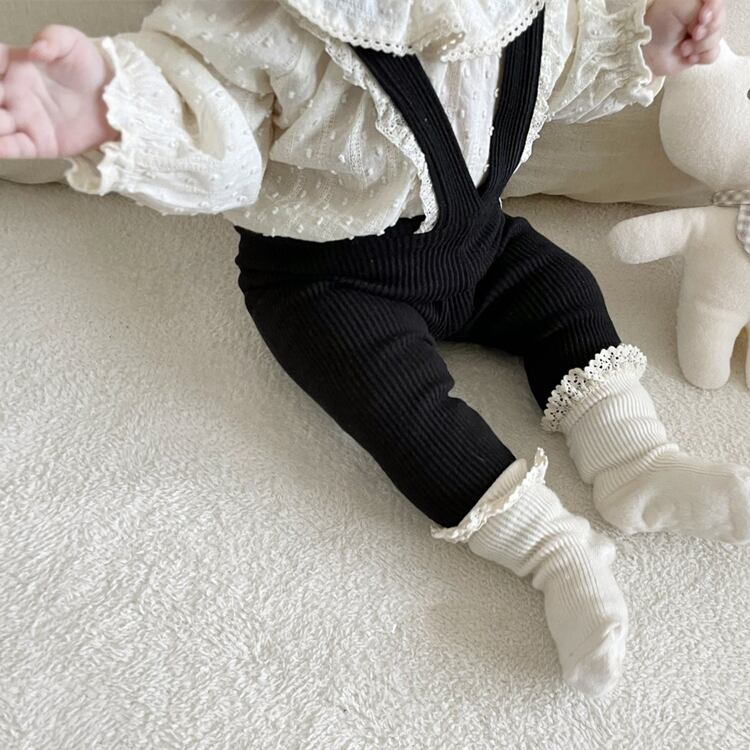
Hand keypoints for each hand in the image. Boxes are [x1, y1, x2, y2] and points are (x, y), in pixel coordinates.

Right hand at [0, 25, 119, 158]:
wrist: (115, 101)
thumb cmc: (89, 67)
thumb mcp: (72, 43)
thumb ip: (52, 39)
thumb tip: (35, 50)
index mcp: (14, 66)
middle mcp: (13, 94)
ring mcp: (23, 120)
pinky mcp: (39, 144)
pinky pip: (15, 148)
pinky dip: (3, 149)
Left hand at [643, 0, 725, 75]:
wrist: (644, 55)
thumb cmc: (654, 27)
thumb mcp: (675, 6)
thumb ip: (697, 5)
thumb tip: (709, 16)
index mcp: (697, 2)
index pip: (717, 1)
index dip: (714, 9)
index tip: (702, 19)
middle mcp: (702, 15)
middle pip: (720, 20)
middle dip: (706, 32)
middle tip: (692, 35)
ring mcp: (702, 34)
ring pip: (717, 38)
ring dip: (700, 46)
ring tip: (683, 48)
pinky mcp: (700, 52)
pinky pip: (713, 54)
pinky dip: (701, 57)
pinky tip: (688, 57)